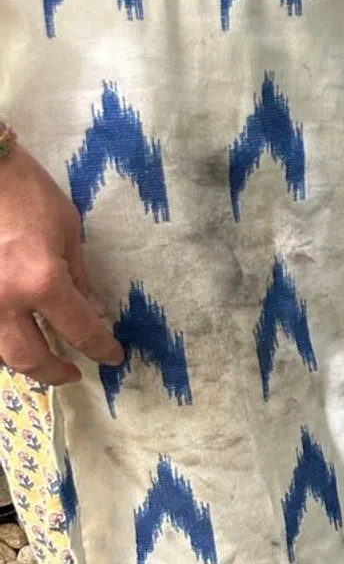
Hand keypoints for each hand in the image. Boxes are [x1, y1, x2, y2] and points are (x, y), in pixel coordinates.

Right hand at [0, 130, 122, 385]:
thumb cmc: (25, 190)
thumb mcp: (65, 231)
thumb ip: (77, 278)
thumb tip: (92, 312)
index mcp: (40, 282)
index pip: (79, 331)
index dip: (100, 349)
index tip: (112, 356)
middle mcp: (4, 300)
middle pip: (29, 358)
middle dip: (54, 373)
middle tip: (71, 373)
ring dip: (21, 360)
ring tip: (41, 358)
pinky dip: (0, 338)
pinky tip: (12, 334)